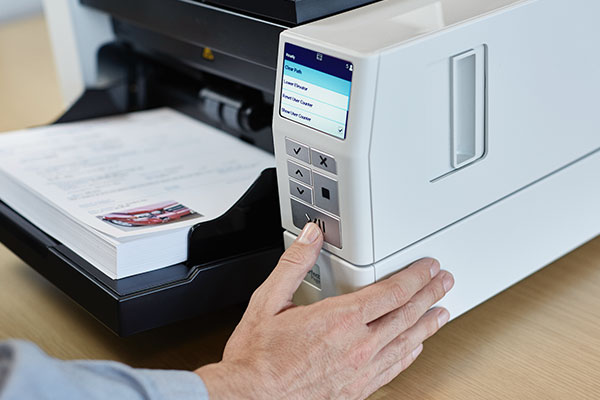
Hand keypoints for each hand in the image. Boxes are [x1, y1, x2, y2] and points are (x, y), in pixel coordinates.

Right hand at [196, 223, 453, 398]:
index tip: (429, 267)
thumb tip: (311, 236)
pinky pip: (393, 368)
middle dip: (429, 295)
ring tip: (443, 313)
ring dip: (428, 325)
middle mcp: (357, 345)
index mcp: (340, 319)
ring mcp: (360, 370)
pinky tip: (416, 348)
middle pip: (406, 315)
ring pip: (406, 342)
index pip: (391, 292)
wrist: (251, 398)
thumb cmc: (258, 356)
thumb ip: (294, 264)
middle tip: (444, 282)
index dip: (415, 276)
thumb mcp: (269, 300)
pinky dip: (410, 355)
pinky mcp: (357, 390)